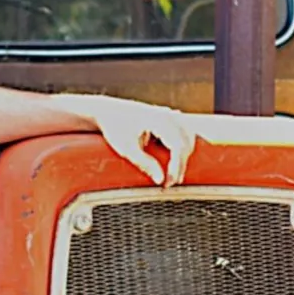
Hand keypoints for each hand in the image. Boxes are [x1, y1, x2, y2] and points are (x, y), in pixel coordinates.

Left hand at [67, 96, 196, 186]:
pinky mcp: (167, 116)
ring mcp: (168, 113)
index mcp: (159, 119)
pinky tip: (175, 159)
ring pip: (188, 137)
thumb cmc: (114, 128)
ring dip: (184, 156)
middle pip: (186, 142)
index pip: (178, 146)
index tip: (167, 183)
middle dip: (181, 165)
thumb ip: (144, 163)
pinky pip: (184, 132)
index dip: (176, 167)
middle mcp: (167, 114)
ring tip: (173, 174)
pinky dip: (182, 146)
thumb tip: (160, 180)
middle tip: (169, 182)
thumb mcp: (126, 149)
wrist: (106, 111)